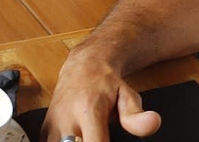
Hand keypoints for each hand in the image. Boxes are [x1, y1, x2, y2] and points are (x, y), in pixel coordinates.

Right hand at [43, 45, 161, 141]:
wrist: (84, 65)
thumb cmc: (106, 82)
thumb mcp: (128, 96)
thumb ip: (137, 116)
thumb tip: (152, 123)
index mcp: (88, 110)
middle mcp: (66, 118)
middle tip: (102, 137)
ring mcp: (53, 124)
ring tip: (89, 137)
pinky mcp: (45, 128)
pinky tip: (77, 139)